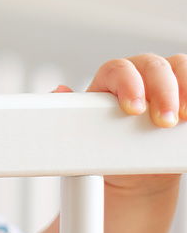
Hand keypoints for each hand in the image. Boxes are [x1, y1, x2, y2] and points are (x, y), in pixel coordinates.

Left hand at [53, 53, 185, 195]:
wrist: (131, 166)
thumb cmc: (107, 147)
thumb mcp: (86, 133)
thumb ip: (72, 112)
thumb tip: (58, 92)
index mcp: (110, 79)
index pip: (118, 70)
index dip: (128, 85)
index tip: (133, 109)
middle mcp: (139, 74)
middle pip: (153, 66)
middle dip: (162, 92)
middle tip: (165, 121)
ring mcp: (165, 81)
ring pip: (180, 68)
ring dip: (186, 90)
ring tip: (185, 118)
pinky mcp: (184, 92)